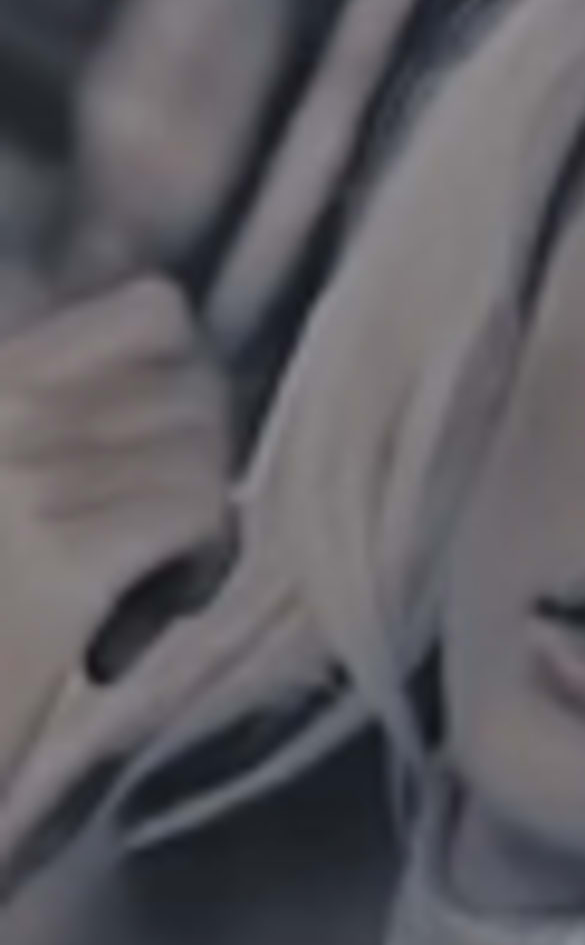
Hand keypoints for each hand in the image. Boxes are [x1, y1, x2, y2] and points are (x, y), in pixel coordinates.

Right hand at [0, 278, 239, 773]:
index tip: (156, 465)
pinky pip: (200, 515)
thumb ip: (73, 428)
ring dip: (192, 536)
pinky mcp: (59, 561)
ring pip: (205, 460)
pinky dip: (191, 573)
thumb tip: (199, 384)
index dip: (188, 389)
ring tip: (127, 598)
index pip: (156, 314)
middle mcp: (3, 412)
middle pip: (197, 395)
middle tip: (146, 552)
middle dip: (197, 475)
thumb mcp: (17, 492)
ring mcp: (26, 480)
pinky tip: (125, 629)